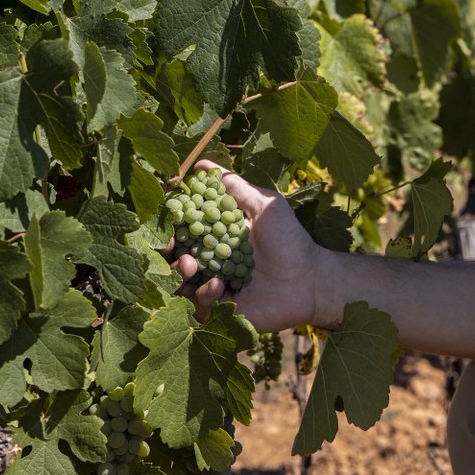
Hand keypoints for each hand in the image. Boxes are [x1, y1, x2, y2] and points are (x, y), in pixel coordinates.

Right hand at [171, 160, 325, 330]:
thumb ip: (235, 186)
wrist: (309, 279)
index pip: (182, 230)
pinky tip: (219, 285)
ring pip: (179, 284)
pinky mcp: (221, 310)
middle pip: (173, 257)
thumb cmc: (289, 239)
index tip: (167, 219)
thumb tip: (202, 165)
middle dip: (165, 251)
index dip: (169, 226)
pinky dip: (203, 294)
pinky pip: (198, 306)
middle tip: (170, 245)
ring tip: (190, 264)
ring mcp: (213, 286)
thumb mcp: (264, 205)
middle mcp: (211, 261)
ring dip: (179, 272)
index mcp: (216, 236)